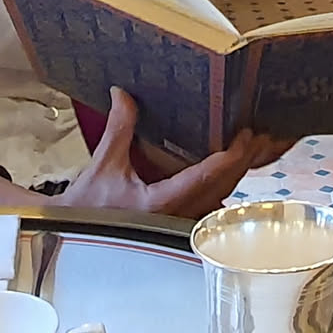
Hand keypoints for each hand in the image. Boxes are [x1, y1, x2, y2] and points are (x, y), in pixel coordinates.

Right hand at [53, 90, 293, 217]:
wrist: (74, 237)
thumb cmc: (87, 210)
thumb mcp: (103, 167)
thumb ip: (119, 129)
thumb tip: (123, 94)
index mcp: (160, 204)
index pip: (208, 177)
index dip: (232, 155)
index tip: (246, 134)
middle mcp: (176, 217)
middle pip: (223, 186)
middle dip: (243, 159)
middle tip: (258, 132)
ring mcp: (179, 224)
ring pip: (221, 198)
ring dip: (236, 173)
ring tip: (249, 147)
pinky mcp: (177, 225)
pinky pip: (211, 205)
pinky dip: (223, 185)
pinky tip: (229, 170)